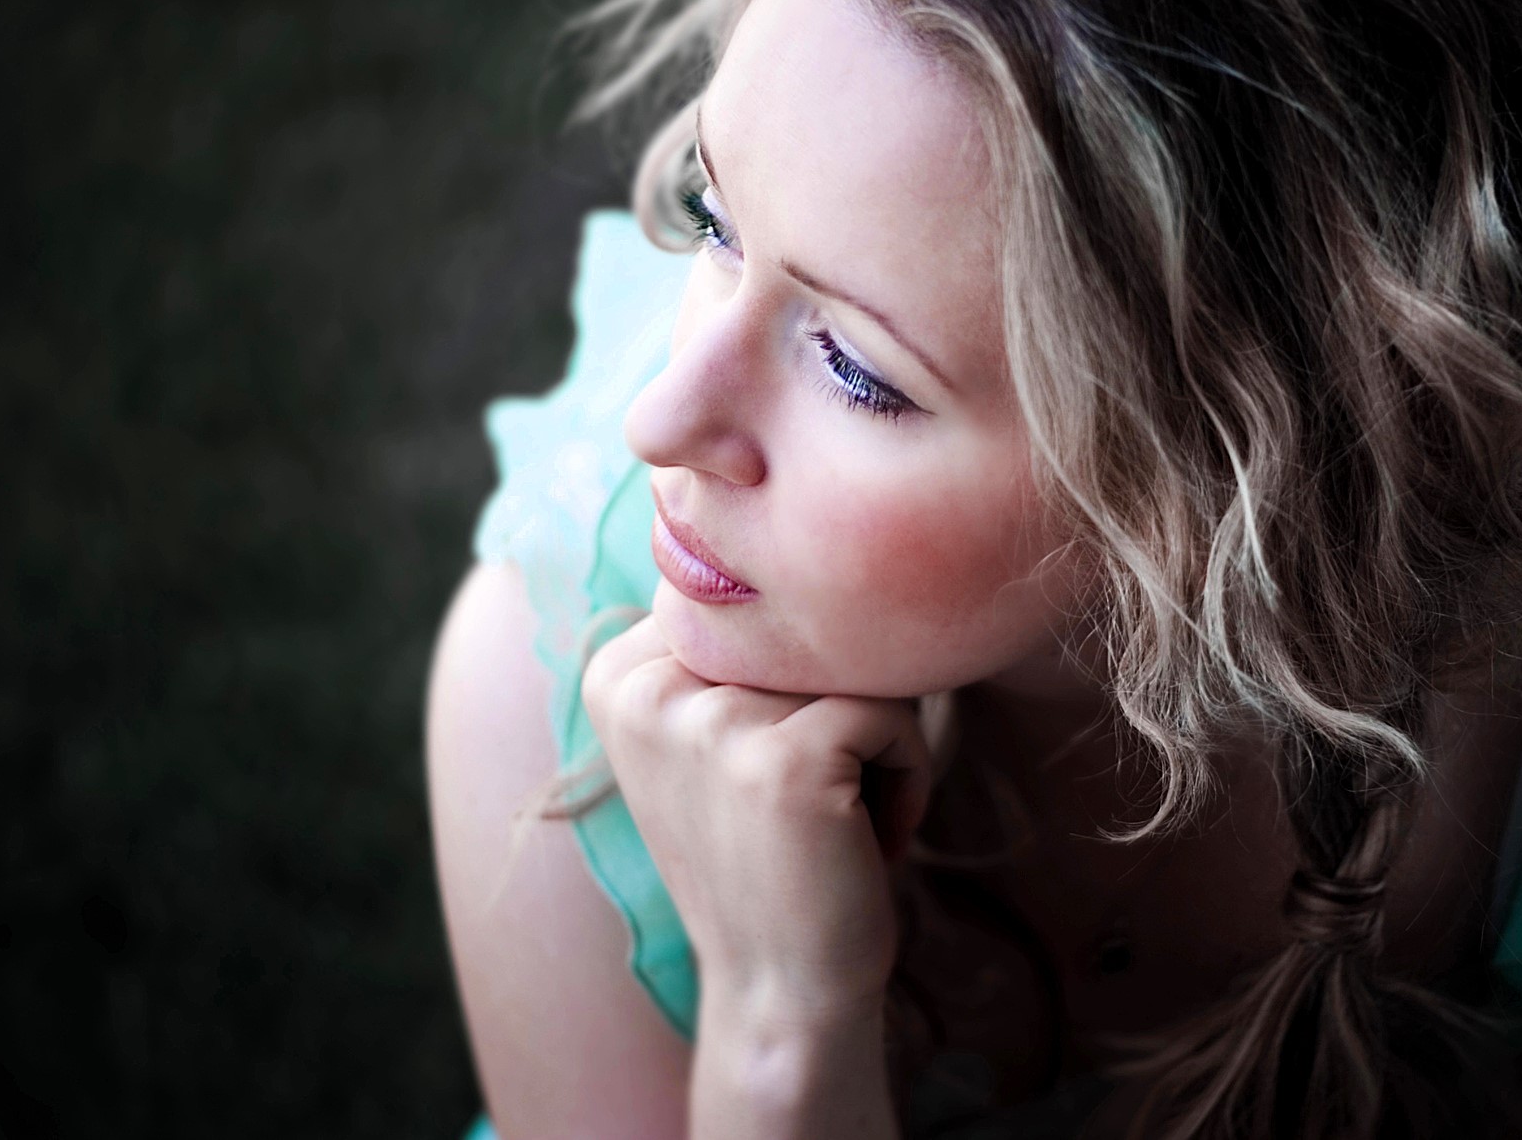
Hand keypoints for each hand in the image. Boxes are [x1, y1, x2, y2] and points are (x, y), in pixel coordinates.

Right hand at [581, 615, 934, 1028]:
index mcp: (616, 673)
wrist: (782, 989)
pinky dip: (906, 777)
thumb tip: (801, 532)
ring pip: (856, 664)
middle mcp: (645, 688)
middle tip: (806, 801)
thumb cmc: (769, 854)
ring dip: (876, 744)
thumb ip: (729, 647)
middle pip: (805, 626)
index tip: (762, 769)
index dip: (790, 682)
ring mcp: (709, 723)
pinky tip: (861, 839)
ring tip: (832, 819)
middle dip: (836, 707)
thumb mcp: (714, 739)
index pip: (756, 603)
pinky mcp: (781, 761)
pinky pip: (894, 713)